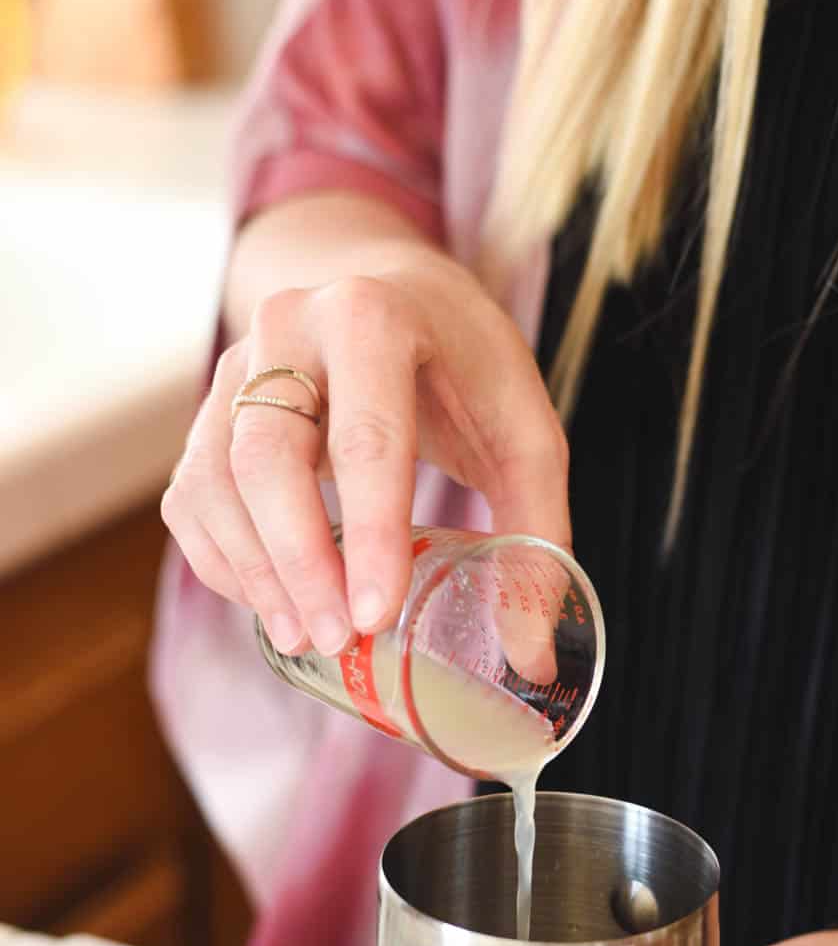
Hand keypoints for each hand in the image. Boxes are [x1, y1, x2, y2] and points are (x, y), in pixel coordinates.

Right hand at [162, 240, 569, 656]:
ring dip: (255, 570)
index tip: (376, 616)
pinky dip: (223, 559)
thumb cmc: (465, 364)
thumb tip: (532, 657)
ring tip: (305, 638)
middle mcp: (289, 327)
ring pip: (216, 479)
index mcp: (375, 318)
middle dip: (299, 560)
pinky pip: (192, 493)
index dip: (369, 534)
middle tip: (337, 639)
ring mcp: (237, 364)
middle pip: (266, 456)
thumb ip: (536, 534)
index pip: (366, 437)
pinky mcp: (210, 407)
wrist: (392, 288)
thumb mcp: (525, 431)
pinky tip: (271, 603)